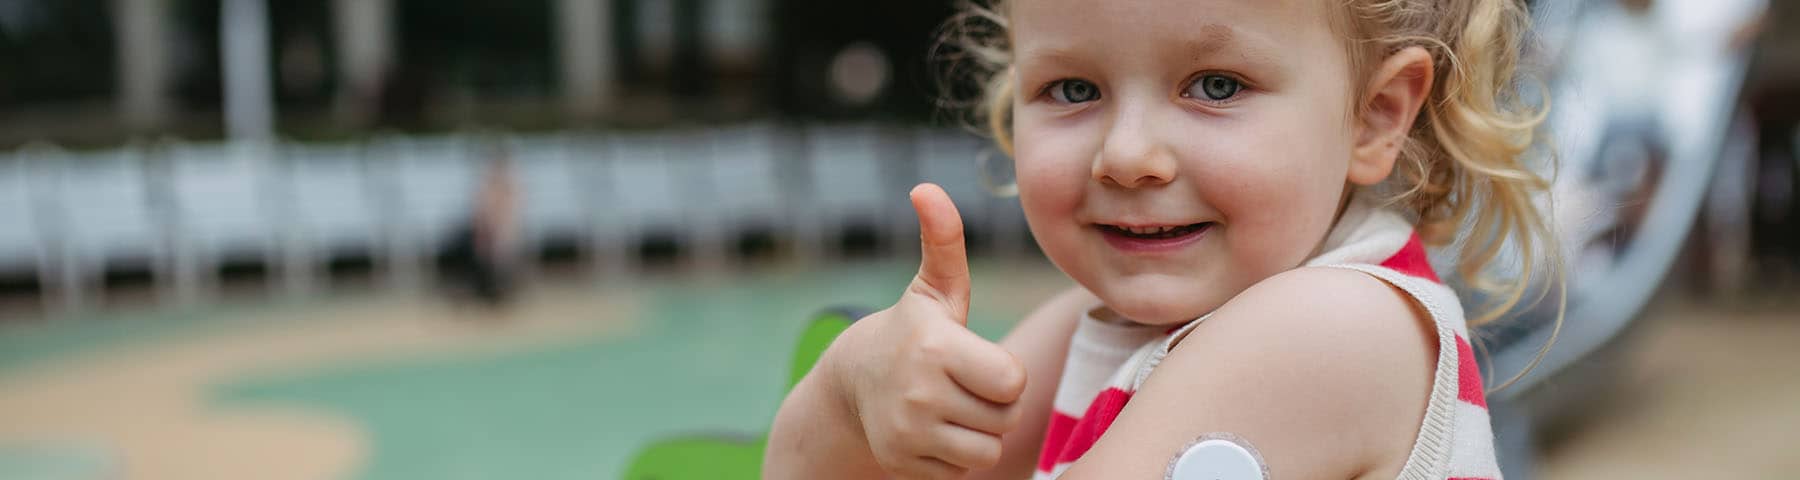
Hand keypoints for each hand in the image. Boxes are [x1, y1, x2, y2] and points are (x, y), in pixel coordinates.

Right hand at [827, 183, 1028, 478]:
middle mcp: (920, 392)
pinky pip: (961, 472)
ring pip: (986, 450)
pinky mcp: (902, 461)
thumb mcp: (932, 289)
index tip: (980, 362)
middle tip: (967, 385)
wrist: (850, 384)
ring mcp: (908, 431)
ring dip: (980, 433)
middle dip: (995, 405)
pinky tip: (936, 430)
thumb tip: (926, 188)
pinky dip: (955, 457)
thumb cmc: (910, 332)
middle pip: (1004, 418)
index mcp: (936, 347)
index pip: (1012, 382)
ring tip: (954, 407)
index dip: (1005, 375)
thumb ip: (944, 242)